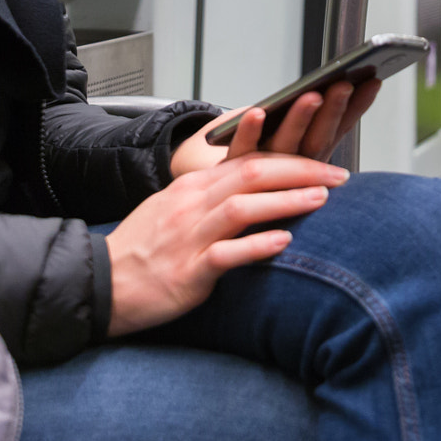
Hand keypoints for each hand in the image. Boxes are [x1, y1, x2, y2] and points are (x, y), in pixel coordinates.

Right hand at [105, 153, 347, 335]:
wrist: (102, 282)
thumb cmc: (143, 250)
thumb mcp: (177, 209)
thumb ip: (214, 197)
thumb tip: (255, 190)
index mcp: (193, 186)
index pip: (249, 159)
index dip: (292, 158)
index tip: (325, 163)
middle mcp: (193, 204)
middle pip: (253, 173)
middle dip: (300, 171)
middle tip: (338, 175)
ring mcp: (190, 235)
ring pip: (243, 206)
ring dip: (286, 199)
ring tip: (321, 198)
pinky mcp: (188, 270)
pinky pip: (226, 253)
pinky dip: (256, 245)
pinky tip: (283, 241)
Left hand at [168, 79, 381, 177]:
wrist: (213, 207)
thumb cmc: (256, 169)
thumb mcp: (294, 142)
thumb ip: (318, 120)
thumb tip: (348, 83)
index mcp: (308, 159)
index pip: (337, 129)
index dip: (355, 107)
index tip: (372, 81)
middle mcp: (290, 167)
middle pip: (316, 139)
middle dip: (331, 112)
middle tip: (344, 85)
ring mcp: (263, 171)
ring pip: (286, 145)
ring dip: (300, 121)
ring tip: (312, 95)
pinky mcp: (231, 171)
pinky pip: (243, 150)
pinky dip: (250, 132)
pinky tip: (258, 112)